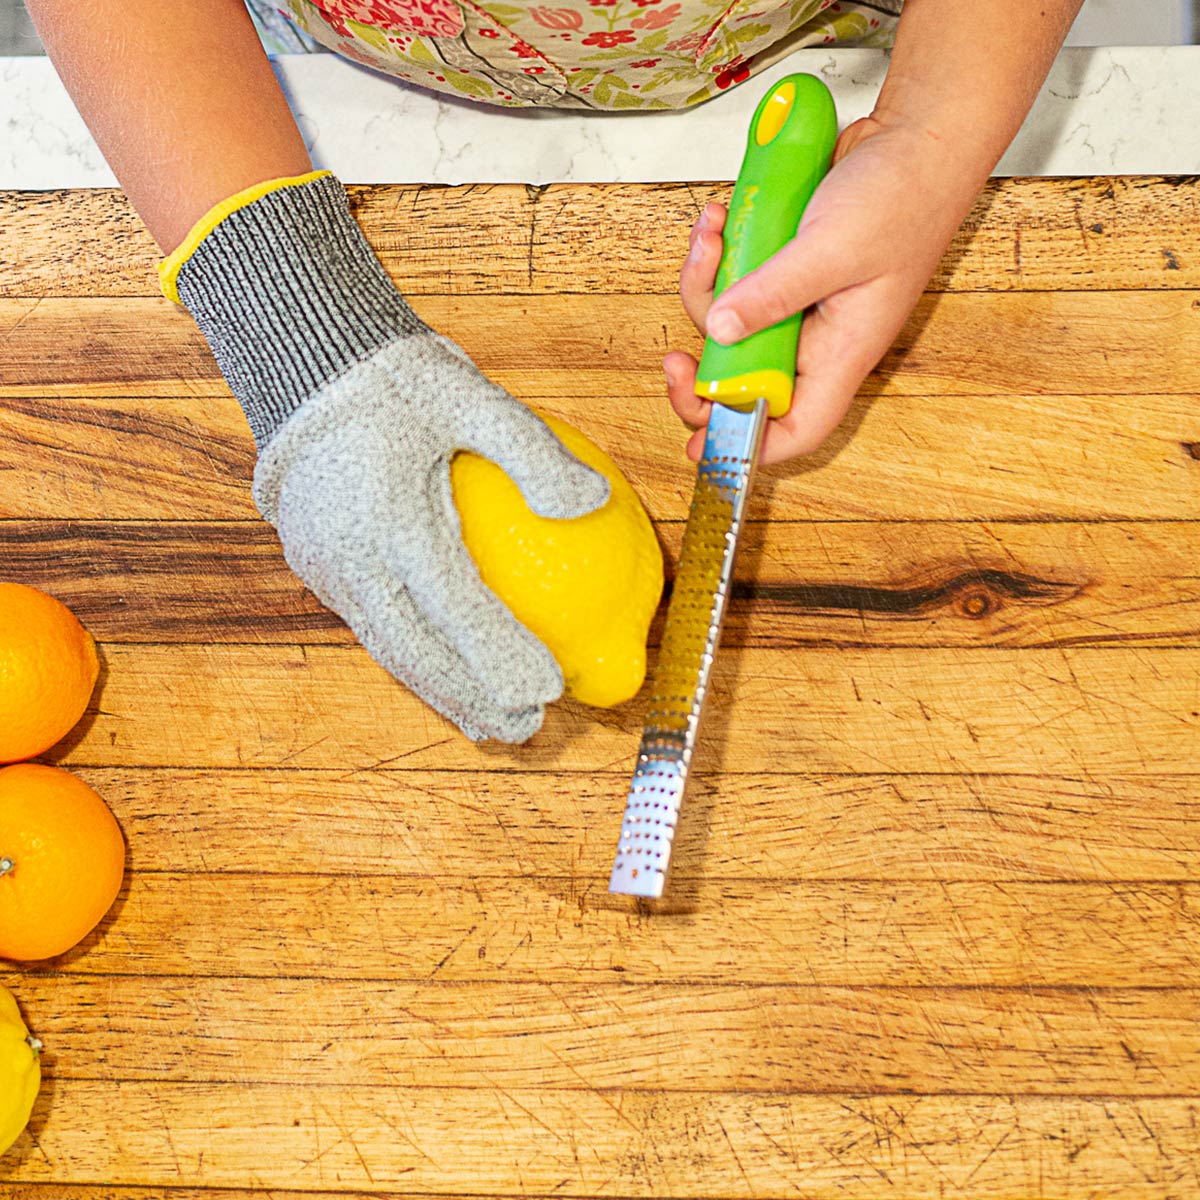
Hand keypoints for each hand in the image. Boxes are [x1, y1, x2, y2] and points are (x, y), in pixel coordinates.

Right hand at [253, 335, 608, 743]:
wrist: (307, 367)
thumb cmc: (400, 382)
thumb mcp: (471, 394)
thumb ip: (532, 450)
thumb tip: (594, 499)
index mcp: (389, 516)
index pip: (453, 601)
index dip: (499, 652)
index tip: (548, 687)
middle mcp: (350, 555)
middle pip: (415, 648)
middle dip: (470, 696)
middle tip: (525, 728)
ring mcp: (327, 568)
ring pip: (390, 649)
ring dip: (440, 692)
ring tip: (490, 726)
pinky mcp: (319, 569)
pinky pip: (374, 627)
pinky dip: (413, 662)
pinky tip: (447, 679)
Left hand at [666, 115, 977, 463]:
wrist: (916, 136)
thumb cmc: (903, 196)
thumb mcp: (831, 249)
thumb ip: (773, 293)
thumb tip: (719, 332)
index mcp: (840, 354)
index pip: (795, 428)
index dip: (749, 446)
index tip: (701, 447)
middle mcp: (816, 340)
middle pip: (746, 383)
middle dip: (703, 372)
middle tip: (674, 360)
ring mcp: (796, 307)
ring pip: (729, 326)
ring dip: (705, 287)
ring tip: (709, 237)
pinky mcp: (781, 273)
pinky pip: (733, 282)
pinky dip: (716, 254)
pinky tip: (719, 219)